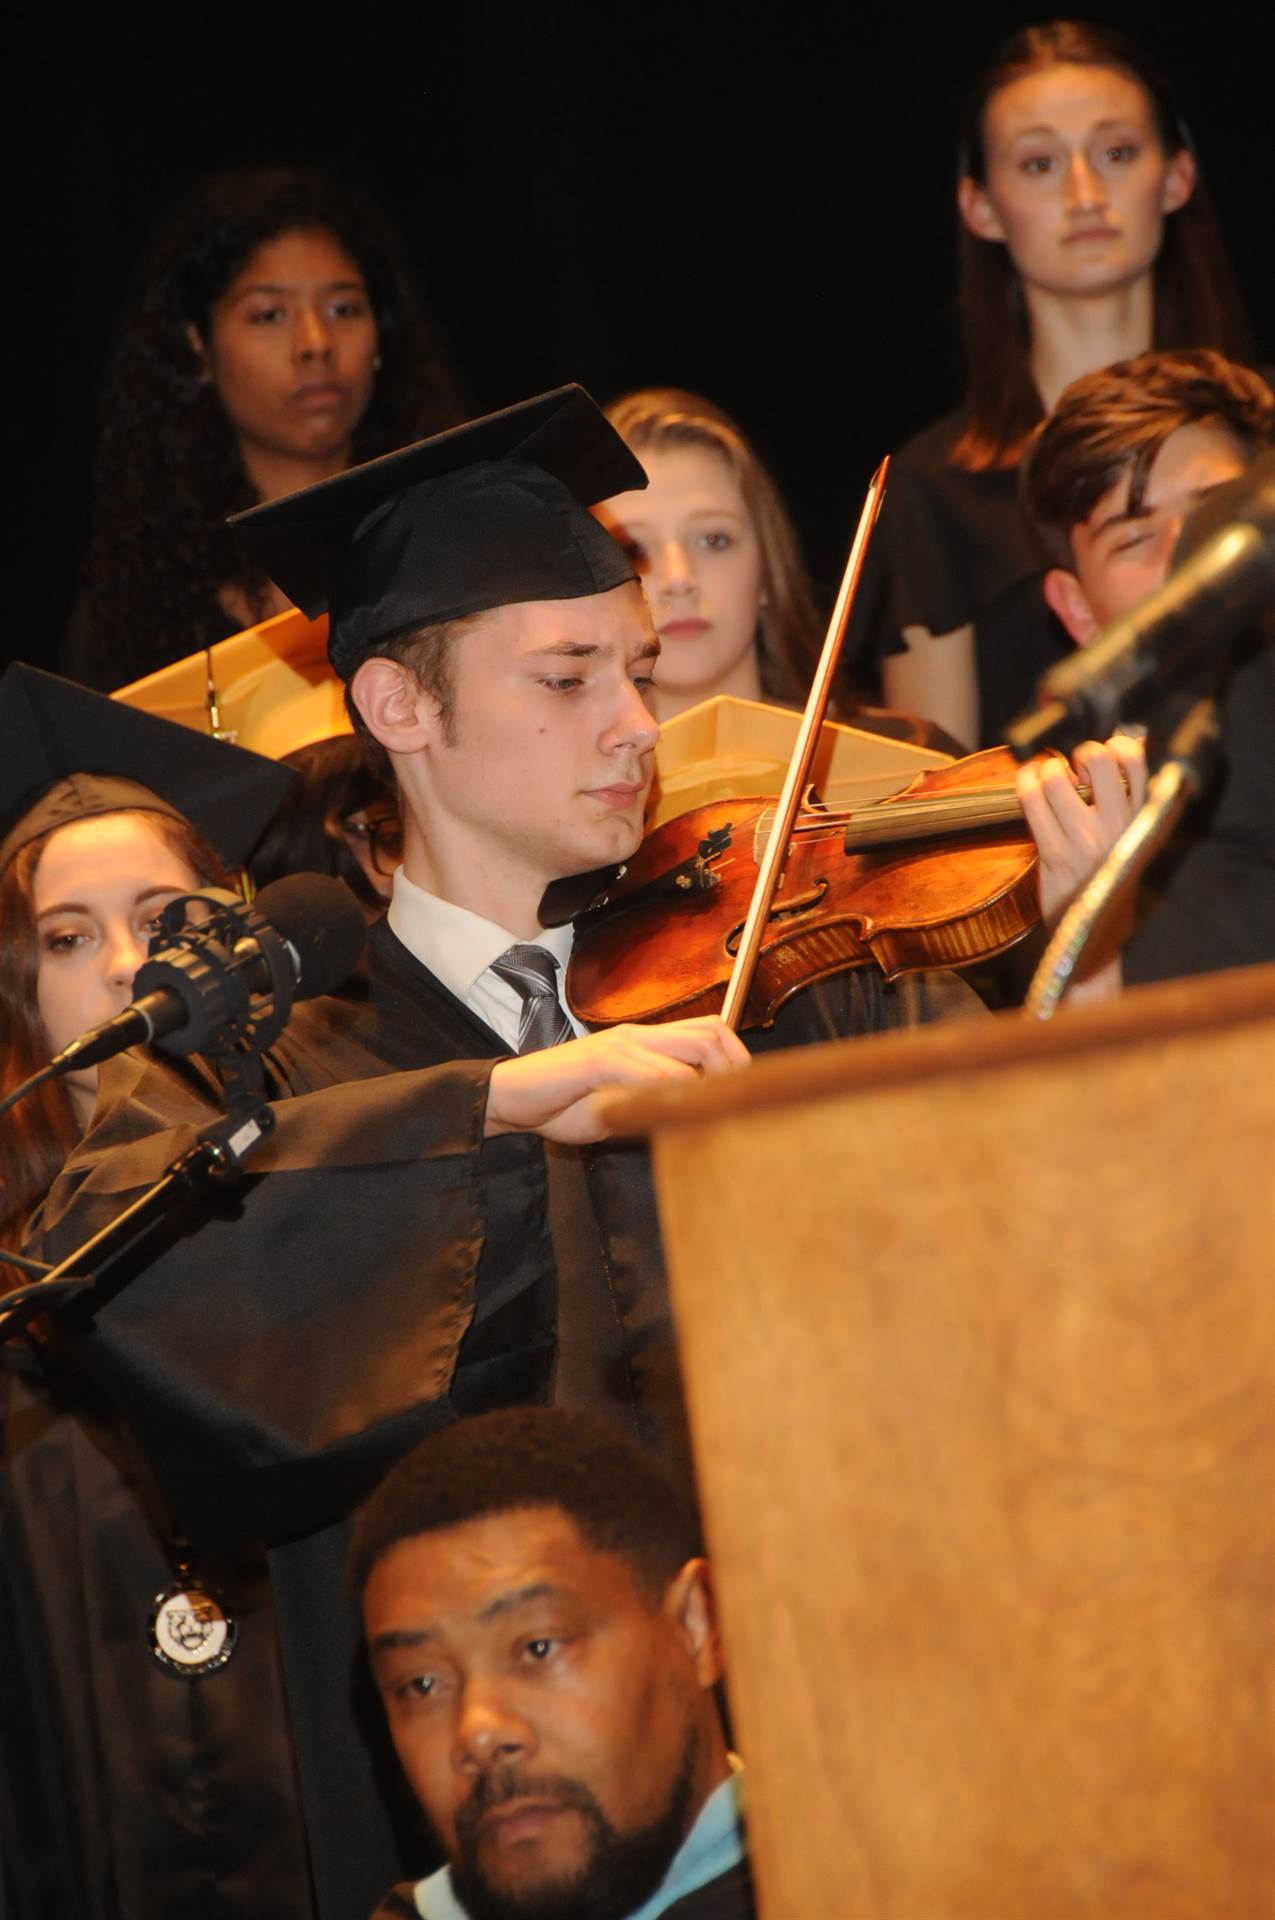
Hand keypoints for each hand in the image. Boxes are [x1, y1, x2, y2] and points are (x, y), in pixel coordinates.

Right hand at [485, 1016, 749, 1144]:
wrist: (510, 1099)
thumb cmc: (561, 1104)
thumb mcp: (618, 1108)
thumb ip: (652, 1105)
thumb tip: (692, 1120)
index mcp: (644, 1042)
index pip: (708, 1030)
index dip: (736, 1057)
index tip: (745, 1093)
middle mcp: (637, 1035)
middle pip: (709, 1033)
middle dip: (735, 1068)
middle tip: (738, 1103)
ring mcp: (619, 1044)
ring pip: (687, 1047)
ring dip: (710, 1080)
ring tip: (715, 1109)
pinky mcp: (598, 1060)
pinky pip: (647, 1070)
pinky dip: (670, 1088)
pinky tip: (675, 1109)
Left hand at [1017, 734, 1147, 929]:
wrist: (1095, 938)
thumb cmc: (1109, 880)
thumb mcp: (1131, 838)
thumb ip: (1129, 795)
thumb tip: (1130, 740)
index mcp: (1140, 819)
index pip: (1137, 760)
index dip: (1114, 745)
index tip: (1101, 759)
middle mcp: (1118, 826)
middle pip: (1098, 758)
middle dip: (1079, 752)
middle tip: (1070, 769)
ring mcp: (1086, 841)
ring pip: (1057, 777)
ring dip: (1044, 770)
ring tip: (1044, 780)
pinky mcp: (1055, 855)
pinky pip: (1032, 801)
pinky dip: (1025, 784)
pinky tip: (1027, 785)